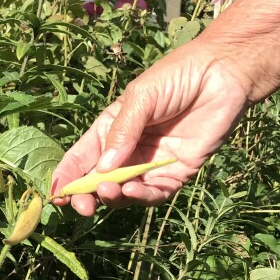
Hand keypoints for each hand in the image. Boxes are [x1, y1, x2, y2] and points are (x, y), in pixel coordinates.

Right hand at [50, 43, 251, 216]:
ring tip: (107, 191)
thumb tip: (101, 169)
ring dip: (112, 197)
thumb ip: (121, 131)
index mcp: (110, 129)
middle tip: (81, 205)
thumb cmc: (178, 76)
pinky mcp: (176, 174)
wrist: (224, 74)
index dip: (67, 177)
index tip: (55, 194)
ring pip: (124, 192)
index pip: (82, 158)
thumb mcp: (140, 97)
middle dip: (86, 195)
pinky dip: (141, 196)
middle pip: (99, 181)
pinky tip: (132, 190)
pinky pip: (155, 193)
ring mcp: (151, 164)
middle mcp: (127, 151)